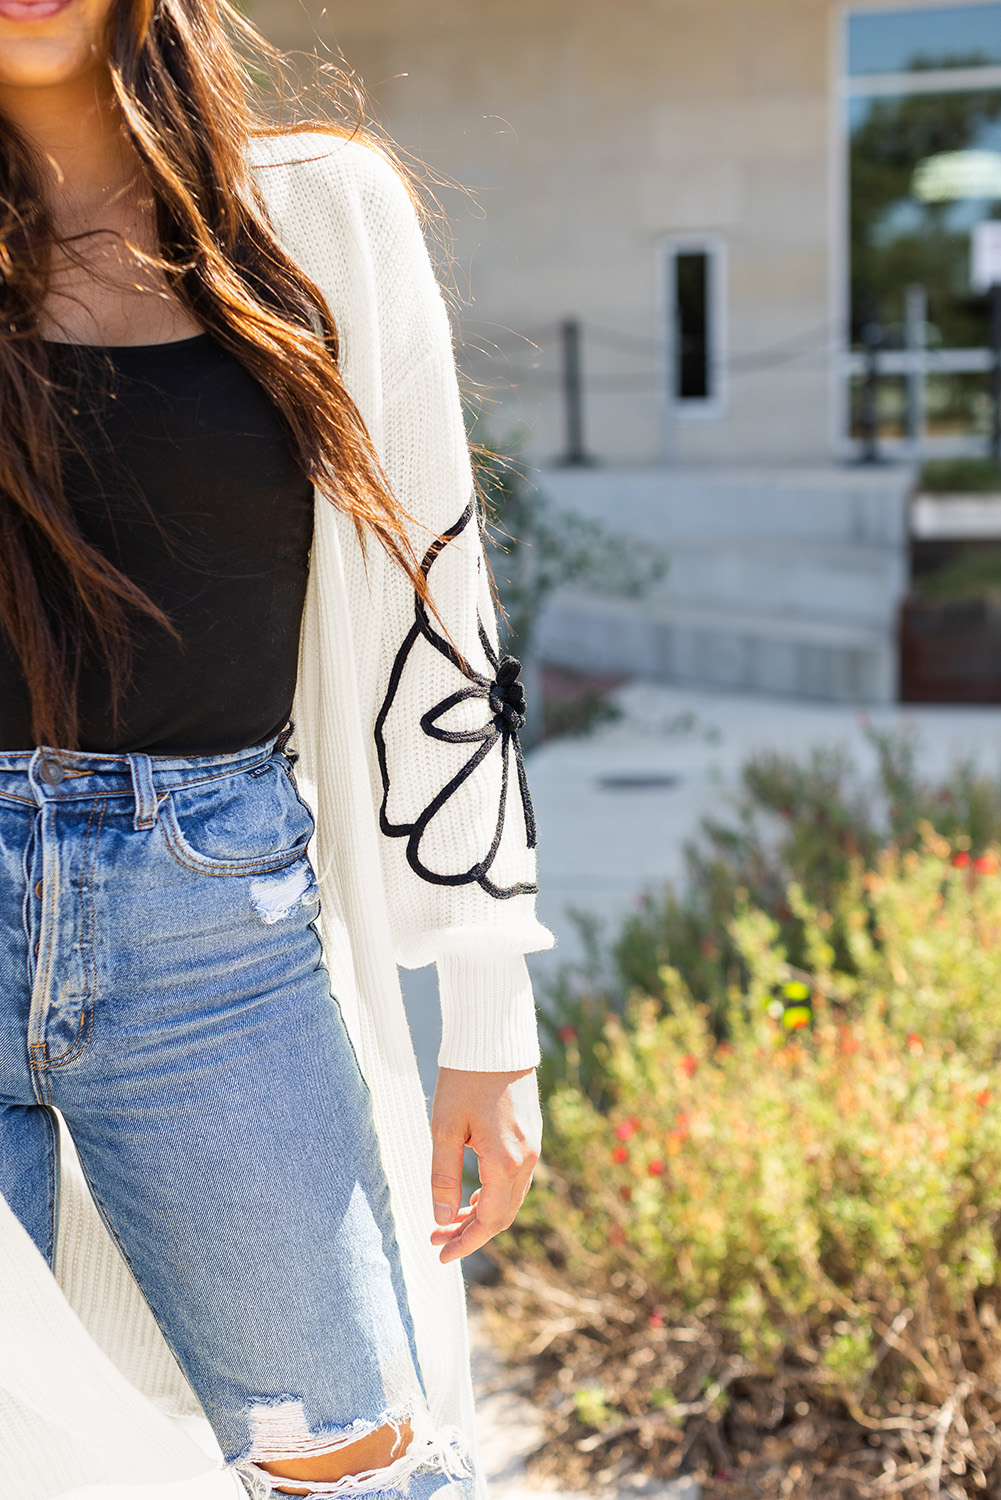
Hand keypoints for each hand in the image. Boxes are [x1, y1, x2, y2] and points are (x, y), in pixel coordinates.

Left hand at [429, 1066, 541, 1263]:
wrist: (493, 1041)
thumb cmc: (464, 1080)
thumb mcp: (444, 1129)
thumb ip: (444, 1177)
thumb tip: (442, 1219)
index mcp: (506, 1161)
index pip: (490, 1221)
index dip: (465, 1244)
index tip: (440, 1256)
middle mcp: (526, 1159)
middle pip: (503, 1215)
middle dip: (470, 1233)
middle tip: (437, 1239)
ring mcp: (532, 1147)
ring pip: (509, 1198)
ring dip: (481, 1215)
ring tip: (448, 1220)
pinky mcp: (530, 1135)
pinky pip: (515, 1180)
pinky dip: (493, 1195)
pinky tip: (472, 1195)